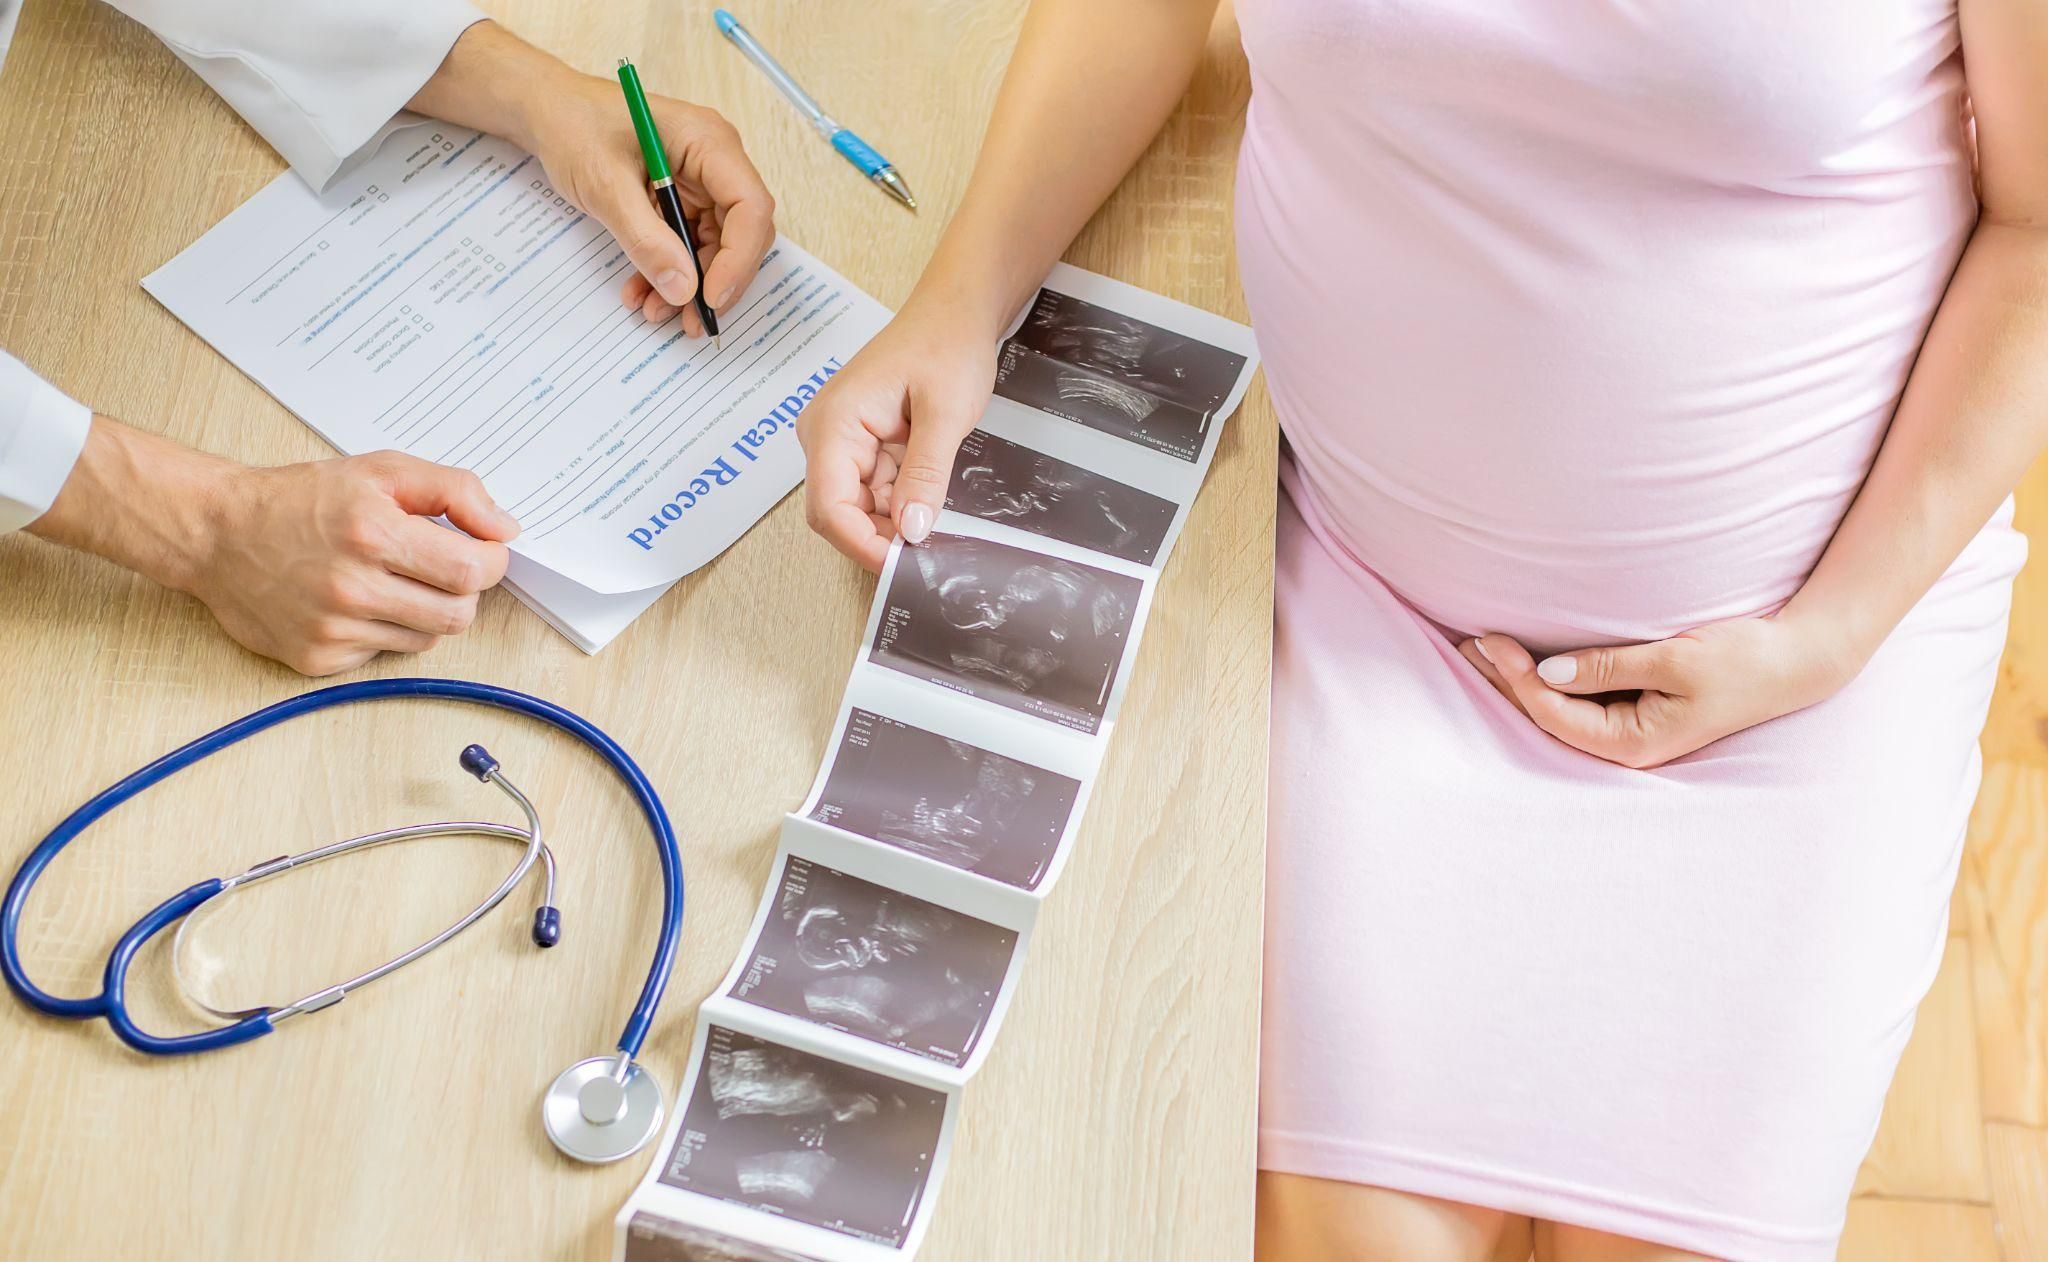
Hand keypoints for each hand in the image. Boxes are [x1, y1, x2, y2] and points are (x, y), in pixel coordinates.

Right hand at [184, 451, 517, 675]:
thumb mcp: (381, 470)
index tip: (482, 550)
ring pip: (426, 637)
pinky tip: (354, 602)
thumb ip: (453, 491)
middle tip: (438, 566)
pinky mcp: (317, 658)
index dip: (489, 561)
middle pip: (458, 614)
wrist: (217, 533)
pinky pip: (384, 654)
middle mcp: (351, 587)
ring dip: (424, 610)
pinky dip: (383, 630)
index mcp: (372, 534)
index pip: (471, 571)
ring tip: (391, 580)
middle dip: (463, 590)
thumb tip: (505, 529)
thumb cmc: (303, 498)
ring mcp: (332, 629)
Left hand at [412, 23, 776, 332]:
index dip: (739, 258)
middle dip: (715, 281)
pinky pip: (688, 244)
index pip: (749, 206)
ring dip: (689, 284)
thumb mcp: (605, 185)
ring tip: (654, 310)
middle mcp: (716, 161)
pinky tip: (643, 291)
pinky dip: (669, 271)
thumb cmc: (574, 126)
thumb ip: (646, 238)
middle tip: (690, 322)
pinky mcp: (683, 198)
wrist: (547, 111)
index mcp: (709, 142)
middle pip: (740, 233)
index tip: (710, 298)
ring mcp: (701, 181)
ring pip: (715, 246)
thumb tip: (683, 289)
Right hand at [797, 294, 998, 570]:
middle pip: (838, 513)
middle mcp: (826, 436)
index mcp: (833, 423)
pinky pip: (874, 492)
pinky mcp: (863, 447)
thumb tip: (912, 532)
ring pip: (858, 508)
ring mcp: (842, 442)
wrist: (955, 311)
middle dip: (879, 537)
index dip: (862, 544)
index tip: (904, 565)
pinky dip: (901, 505)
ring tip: (937, 528)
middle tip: (928, 555)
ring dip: (893, 523)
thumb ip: (926, 474)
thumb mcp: (945, 413)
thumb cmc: (946, 345)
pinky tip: (930, 506)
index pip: (829, 506)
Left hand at [1455, 613, 1861, 768]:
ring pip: (1558, 709)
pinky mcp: (1634, 711)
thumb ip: (1610, 666)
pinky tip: (1520, 659)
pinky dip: (1546, 679)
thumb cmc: (1743, 660)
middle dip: (1505, 681)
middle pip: (1547, 716)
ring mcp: (1629, 730)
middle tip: (1465, 643)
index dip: (1517, 679)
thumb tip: (1548, 672)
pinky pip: (1577, 700)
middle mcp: (1626, 746)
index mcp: (1636, 744)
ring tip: (1477, 650)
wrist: (1796, 660)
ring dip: (1518, 680)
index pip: (1555, 714)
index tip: (1490, 641)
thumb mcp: (1676, 659)